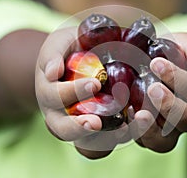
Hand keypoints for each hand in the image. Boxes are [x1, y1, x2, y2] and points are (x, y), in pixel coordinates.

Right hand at [35, 27, 129, 158]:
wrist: (84, 53)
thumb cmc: (69, 47)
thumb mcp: (58, 43)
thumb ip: (52, 54)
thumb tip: (52, 72)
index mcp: (49, 93)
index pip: (53, 97)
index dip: (71, 93)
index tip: (94, 83)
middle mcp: (62, 113)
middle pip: (65, 130)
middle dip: (79, 128)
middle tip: (96, 122)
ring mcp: (82, 123)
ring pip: (87, 143)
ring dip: (105, 138)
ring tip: (123, 128)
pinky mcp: (103, 127)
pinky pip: (109, 140)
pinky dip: (123, 135)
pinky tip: (137, 122)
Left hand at [130, 33, 186, 152]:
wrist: (160, 67)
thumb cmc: (173, 55)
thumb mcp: (186, 45)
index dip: (177, 78)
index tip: (156, 63)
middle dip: (170, 105)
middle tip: (152, 88)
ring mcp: (169, 130)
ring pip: (166, 142)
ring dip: (152, 130)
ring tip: (138, 113)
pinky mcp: (149, 135)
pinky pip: (145, 143)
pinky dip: (134, 134)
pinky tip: (124, 119)